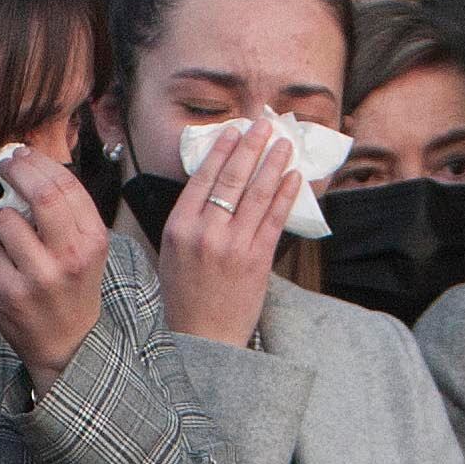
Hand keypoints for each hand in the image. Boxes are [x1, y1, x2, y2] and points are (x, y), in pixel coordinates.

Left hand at [0, 148, 109, 394]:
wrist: (68, 345)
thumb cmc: (74, 288)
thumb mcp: (86, 249)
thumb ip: (66, 212)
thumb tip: (32, 167)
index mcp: (93, 240)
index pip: (66, 186)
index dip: (38, 162)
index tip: (22, 153)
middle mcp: (71, 257)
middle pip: (41, 195)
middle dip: (17, 172)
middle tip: (5, 164)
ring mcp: (40, 277)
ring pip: (6, 222)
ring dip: (4, 223)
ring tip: (15, 241)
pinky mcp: (11, 294)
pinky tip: (8, 270)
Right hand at [151, 123, 304, 348]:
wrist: (203, 337)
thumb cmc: (184, 296)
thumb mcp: (171, 252)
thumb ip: (189, 220)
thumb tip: (212, 185)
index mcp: (178, 227)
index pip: (203, 179)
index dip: (222, 151)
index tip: (235, 131)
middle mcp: (205, 232)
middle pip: (232, 179)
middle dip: (251, 148)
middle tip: (264, 126)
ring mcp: (233, 246)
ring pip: (257, 194)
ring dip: (273, 164)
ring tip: (284, 145)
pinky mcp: (257, 260)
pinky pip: (274, 219)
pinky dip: (286, 195)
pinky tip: (294, 178)